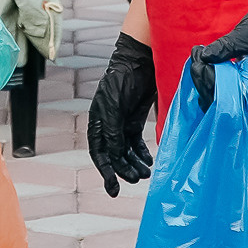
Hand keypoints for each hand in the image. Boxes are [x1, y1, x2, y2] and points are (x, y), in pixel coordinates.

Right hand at [87, 33, 156, 195]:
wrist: (140, 60)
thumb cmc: (122, 79)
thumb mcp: (115, 105)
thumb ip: (113, 130)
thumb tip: (115, 154)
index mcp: (98, 122)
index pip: (99, 153)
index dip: (106, 171)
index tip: (114, 187)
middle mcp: (108, 124)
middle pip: (114, 155)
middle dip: (124, 170)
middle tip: (137, 178)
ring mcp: (122, 122)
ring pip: (126, 151)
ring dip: (135, 163)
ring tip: (146, 173)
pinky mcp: (134, 119)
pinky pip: (136, 142)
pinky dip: (141, 153)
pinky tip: (149, 160)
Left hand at [189, 0, 247, 109]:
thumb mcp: (247, 35)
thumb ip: (226, 48)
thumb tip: (204, 56)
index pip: (234, 94)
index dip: (213, 81)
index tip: (200, 63)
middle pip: (225, 98)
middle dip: (205, 80)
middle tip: (195, 59)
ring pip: (223, 93)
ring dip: (206, 78)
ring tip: (197, 56)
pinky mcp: (244, 79)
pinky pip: (225, 84)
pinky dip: (212, 75)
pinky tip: (202, 61)